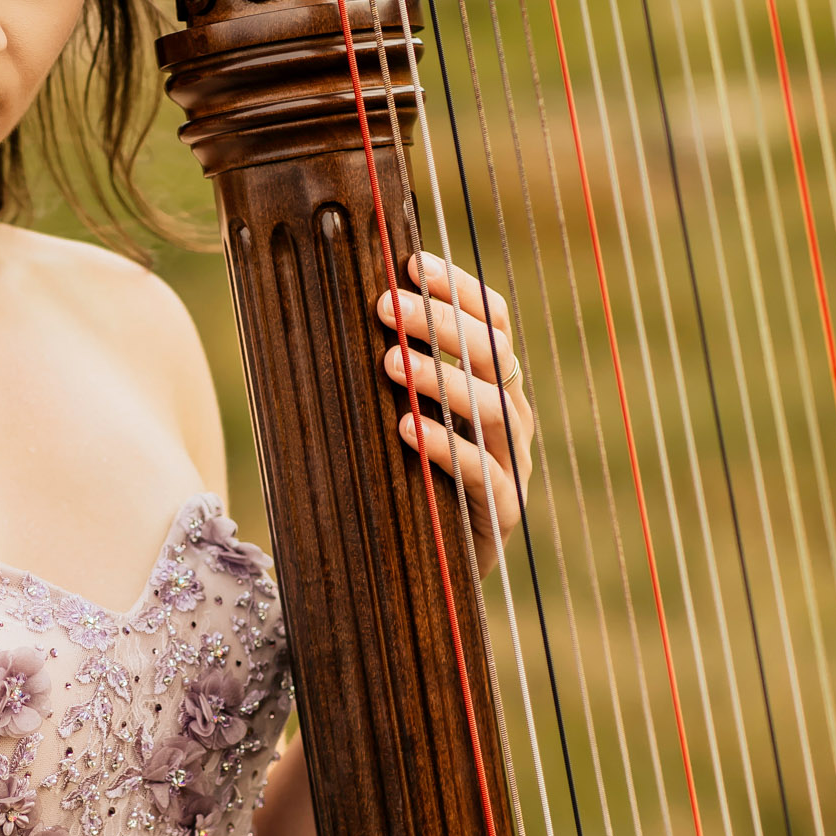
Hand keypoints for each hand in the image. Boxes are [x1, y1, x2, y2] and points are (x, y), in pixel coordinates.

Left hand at [378, 252, 534, 576]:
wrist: (413, 574)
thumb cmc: (395, 482)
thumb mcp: (389, 418)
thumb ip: (382, 371)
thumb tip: (323, 307)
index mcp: (491, 384)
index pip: (492, 320)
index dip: (458, 288)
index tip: (411, 261)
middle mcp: (509, 417)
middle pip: (494, 354)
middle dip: (440, 324)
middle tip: (384, 305)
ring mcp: (512, 465)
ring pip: (493, 409)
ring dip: (441, 380)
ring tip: (390, 363)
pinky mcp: (500, 514)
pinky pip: (483, 474)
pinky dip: (446, 447)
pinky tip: (407, 429)